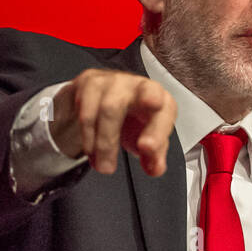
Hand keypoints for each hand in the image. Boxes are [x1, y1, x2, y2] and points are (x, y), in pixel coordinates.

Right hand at [49, 70, 176, 175]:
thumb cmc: (132, 117)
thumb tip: (155, 169)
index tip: (147, 148)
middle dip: (116, 133)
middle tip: (110, 165)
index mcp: (161, 99)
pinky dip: (87, 137)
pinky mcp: (90, 82)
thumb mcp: (147, 138)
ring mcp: (113, 81)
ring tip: (103, 165)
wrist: (104, 97)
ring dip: (102, 145)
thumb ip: (154, 156)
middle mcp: (139, 86)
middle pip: (128, 104)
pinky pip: (86, 111)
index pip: (165, 110)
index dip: (157, 130)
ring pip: (107, 110)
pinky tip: (91, 150)